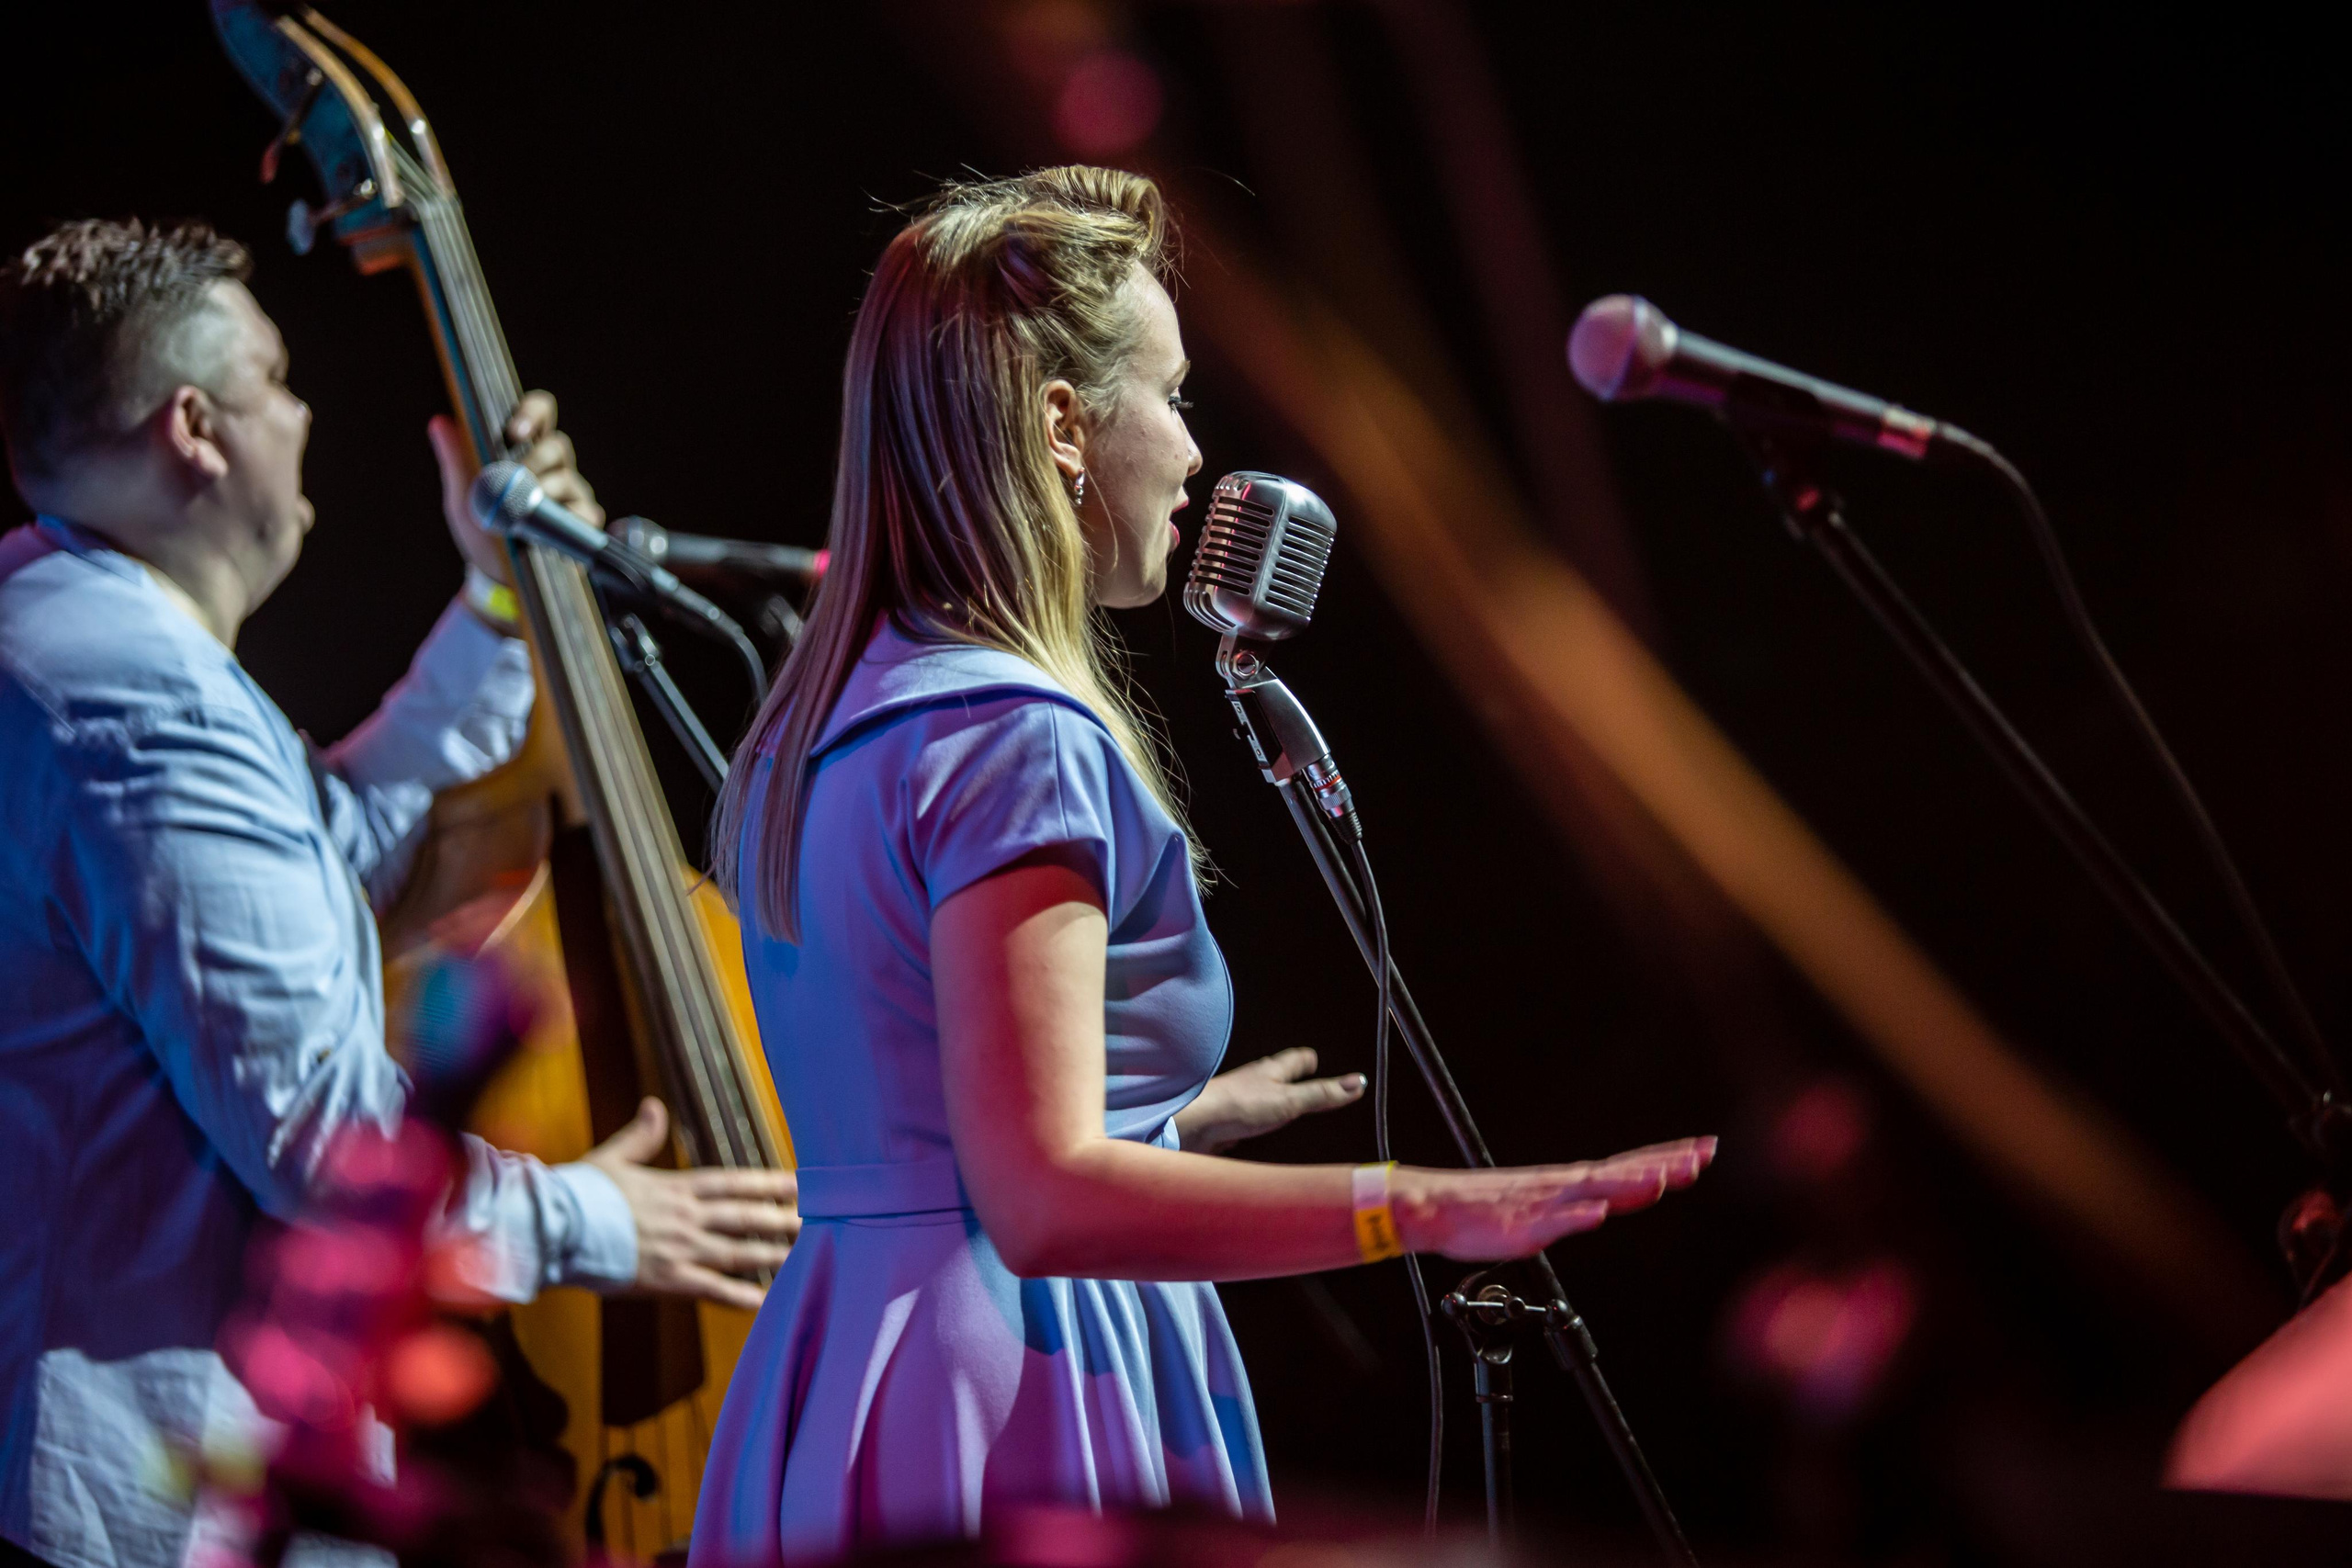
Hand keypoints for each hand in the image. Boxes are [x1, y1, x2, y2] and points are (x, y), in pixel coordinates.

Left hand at [427, 389, 602, 590]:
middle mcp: (554, 467)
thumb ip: (456, 459)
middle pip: (557, 445)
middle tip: (516, 477)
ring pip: (567, 478)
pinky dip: (563, 519)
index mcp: (526, 450)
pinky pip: (582, 512)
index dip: (532, 412)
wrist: (497, 577)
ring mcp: (572, 493)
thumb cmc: (483, 531)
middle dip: (534, 460)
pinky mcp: (584, 520)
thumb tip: (440, 422)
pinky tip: (547, 530)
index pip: (540, 414)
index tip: (515, 431)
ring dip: (542, 492)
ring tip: (522, 511)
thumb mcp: (463, 496)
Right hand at [581, 1097, 799, 1310]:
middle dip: (781, 1219)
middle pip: (745, 1217)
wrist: (556, 1229)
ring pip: (738, 1253)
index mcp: (676, 1187)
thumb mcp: (613, 1157)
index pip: (734, 1183)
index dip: (768, 1183)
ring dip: (772, 1255)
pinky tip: (765, 1301)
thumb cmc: (580, 1193)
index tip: (798, 1184)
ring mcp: (680, 1249)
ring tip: (803, 1255)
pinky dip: (740, 1296)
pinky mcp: (667, 1279)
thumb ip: (641, 1135)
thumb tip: (654, 1105)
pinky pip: (712, 1289)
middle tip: (816, 1220)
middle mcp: (686, 1217)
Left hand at [1174, 1047, 1365, 1153]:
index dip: (1307, 1059)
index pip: (1295, 1059)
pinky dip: (1255, 1121)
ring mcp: (1239, 1100)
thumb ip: (1321, 1094)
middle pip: (1276, 1075)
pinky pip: (1246, 1119)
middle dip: (1290, 1077)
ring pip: (1260, 1096)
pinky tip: (1255, 1130)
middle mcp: (1254, 1081)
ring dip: (1272, 1099)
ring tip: (1282, 1104)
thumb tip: (1359, 1083)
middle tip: (1304, 1078)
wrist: (1193, 1123)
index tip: (1316, 1059)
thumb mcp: (1289, 1101)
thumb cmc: (1240, 1105)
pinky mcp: (1227, 1121)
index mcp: (1271, 1071)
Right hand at [1394, 1136, 1716, 1260]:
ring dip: (1629, 1185)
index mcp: (1571, 1182)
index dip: (1668, 1157)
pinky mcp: (1523, 1227)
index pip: (1629, 1166)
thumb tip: (1605, 1205)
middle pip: (1623, 1172)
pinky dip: (1576, 1216)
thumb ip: (1575, 1206)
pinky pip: (1553, 1221)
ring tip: (1663, 1180)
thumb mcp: (1542, 1205)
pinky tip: (1597, 1214)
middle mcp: (1564, 1187)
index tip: (1704, 1149)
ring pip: (1594, 1191)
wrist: (1438, 1209)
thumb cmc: (1487, 1210)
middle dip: (1666, 1164)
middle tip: (1705, 1154)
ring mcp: (1545, 1205)